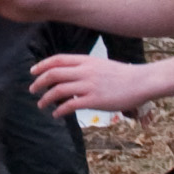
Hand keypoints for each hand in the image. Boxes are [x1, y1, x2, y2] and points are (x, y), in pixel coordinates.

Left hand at [26, 48, 147, 117]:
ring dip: (46, 98)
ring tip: (41, 105)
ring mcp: (89, 85)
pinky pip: (70, 105)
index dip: (42, 65)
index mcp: (86, 60)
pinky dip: (59, 110)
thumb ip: (85, 69)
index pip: (58, 59)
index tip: (33, 72)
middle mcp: (85, 71)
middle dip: (39, 82)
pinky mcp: (94, 100)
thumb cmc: (122, 75)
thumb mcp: (101, 65)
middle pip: (53, 74)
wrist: (141, 81)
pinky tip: (56, 114)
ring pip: (58, 90)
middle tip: (32, 90)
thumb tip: (69, 79)